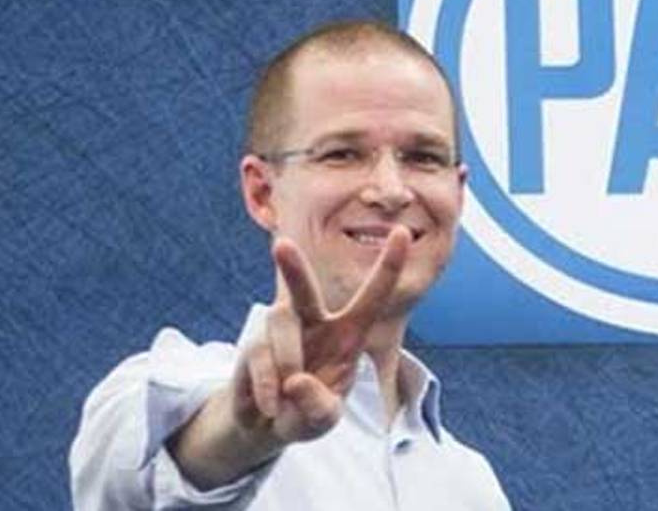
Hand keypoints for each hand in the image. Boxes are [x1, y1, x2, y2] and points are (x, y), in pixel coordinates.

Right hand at [232, 225, 409, 443]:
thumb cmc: (308, 411)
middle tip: (280, 246)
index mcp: (349, 334)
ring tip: (286, 395)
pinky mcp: (255, 344)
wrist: (268, 426)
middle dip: (294, 269)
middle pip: (305, 291)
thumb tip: (296, 381)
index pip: (372, 296)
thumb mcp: (324, 419)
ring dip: (286, 359)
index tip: (402, 232)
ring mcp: (283, 331)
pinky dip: (266, 384)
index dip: (388, 265)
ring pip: (280, 322)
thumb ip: (319, 407)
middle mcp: (316, 323)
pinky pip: (259, 353)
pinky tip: (271, 405)